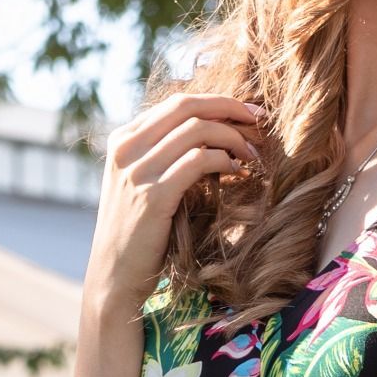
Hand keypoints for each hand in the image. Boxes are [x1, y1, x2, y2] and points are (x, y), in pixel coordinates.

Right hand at [84, 93, 262, 304]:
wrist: (115, 275)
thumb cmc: (141, 229)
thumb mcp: (144, 181)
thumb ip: (166, 152)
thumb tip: (216, 129)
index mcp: (123, 138)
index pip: (178, 102)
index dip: (219, 102)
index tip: (249, 112)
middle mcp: (125, 148)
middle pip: (188, 106)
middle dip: (231, 108)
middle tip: (261, 121)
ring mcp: (136, 171)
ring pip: (197, 130)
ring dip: (234, 138)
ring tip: (253, 154)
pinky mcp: (152, 195)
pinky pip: (198, 160)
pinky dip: (225, 161)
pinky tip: (237, 173)